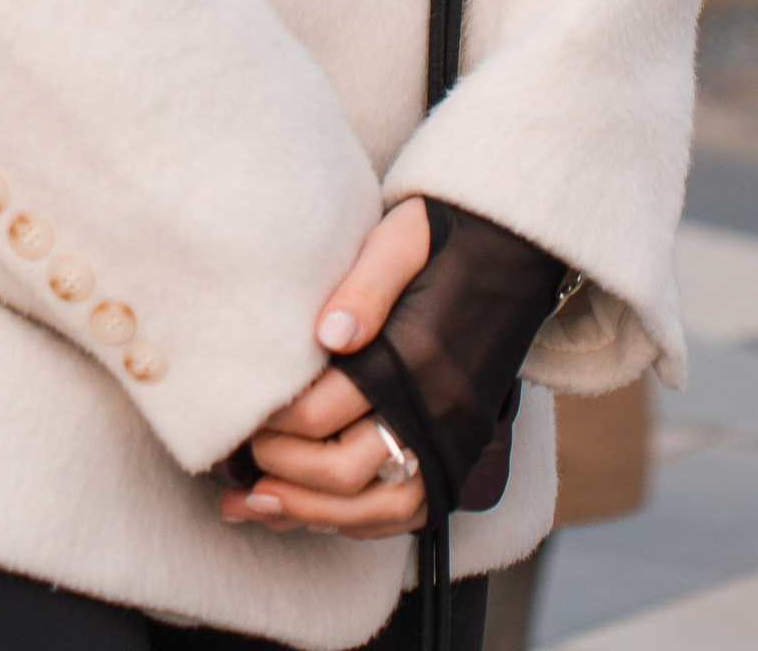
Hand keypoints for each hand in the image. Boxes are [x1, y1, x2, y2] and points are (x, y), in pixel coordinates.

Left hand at [219, 198, 432, 537]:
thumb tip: (328, 334)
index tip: (241, 411)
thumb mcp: (402, 237)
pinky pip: (409, 514)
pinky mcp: (461, 453)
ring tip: (257, 501)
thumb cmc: (446, 237)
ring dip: (312, 512)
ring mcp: (454, 440)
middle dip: (281, 469)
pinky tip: (315, 511)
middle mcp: (438, 412)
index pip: (322, 416)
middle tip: (242, 451)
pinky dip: (357, 522)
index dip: (270, 422)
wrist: (516, 252)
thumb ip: (366, 284)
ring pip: (376, 509)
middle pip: (344, 473)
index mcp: (416, 359)